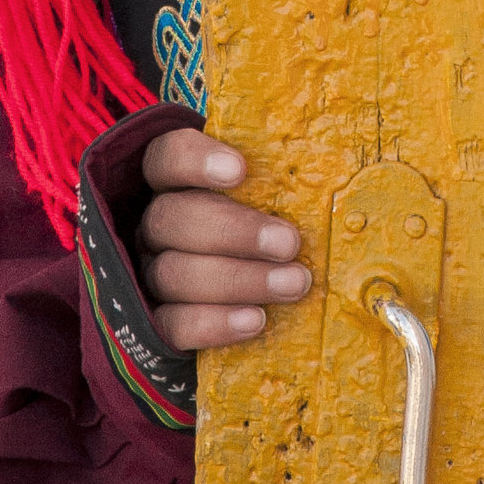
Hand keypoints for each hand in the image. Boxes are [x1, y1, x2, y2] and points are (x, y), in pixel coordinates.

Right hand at [136, 129, 309, 350]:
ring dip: (238, 280)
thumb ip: (283, 180)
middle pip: (171, 219)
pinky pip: (173, 325)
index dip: (195, 160)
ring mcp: (149, 275)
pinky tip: (256, 321)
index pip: (166, 158)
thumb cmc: (267, 225)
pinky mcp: (157, 325)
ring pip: (173, 273)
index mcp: (174, 182)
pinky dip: (214, 324)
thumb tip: (334, 167)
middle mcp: (156, 226)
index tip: (240, 169)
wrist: (238, 300)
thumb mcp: (271, 195)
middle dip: (234, 232)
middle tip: (289, 243)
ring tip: (293, 285)